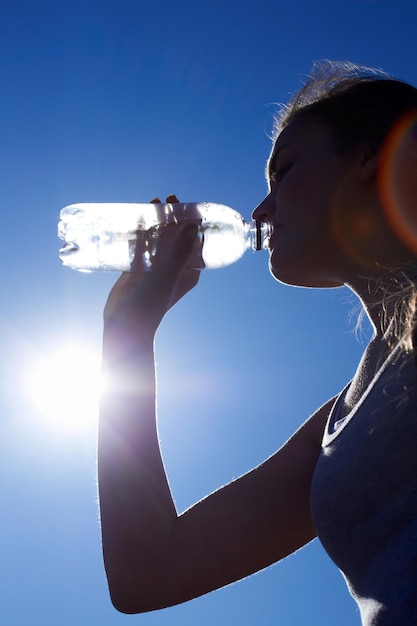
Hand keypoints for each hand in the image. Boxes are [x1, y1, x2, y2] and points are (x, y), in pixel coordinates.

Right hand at [103, 195, 200, 336]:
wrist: (126, 325)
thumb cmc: (152, 303)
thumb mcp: (169, 273)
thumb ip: (181, 249)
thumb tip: (195, 224)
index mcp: (189, 271)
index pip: (194, 240)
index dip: (192, 220)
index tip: (186, 203)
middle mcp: (173, 268)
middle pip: (175, 236)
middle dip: (172, 216)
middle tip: (165, 199)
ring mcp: (154, 269)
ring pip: (156, 239)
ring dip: (154, 222)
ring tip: (149, 203)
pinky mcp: (135, 270)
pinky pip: (138, 247)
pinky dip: (137, 233)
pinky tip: (131, 219)